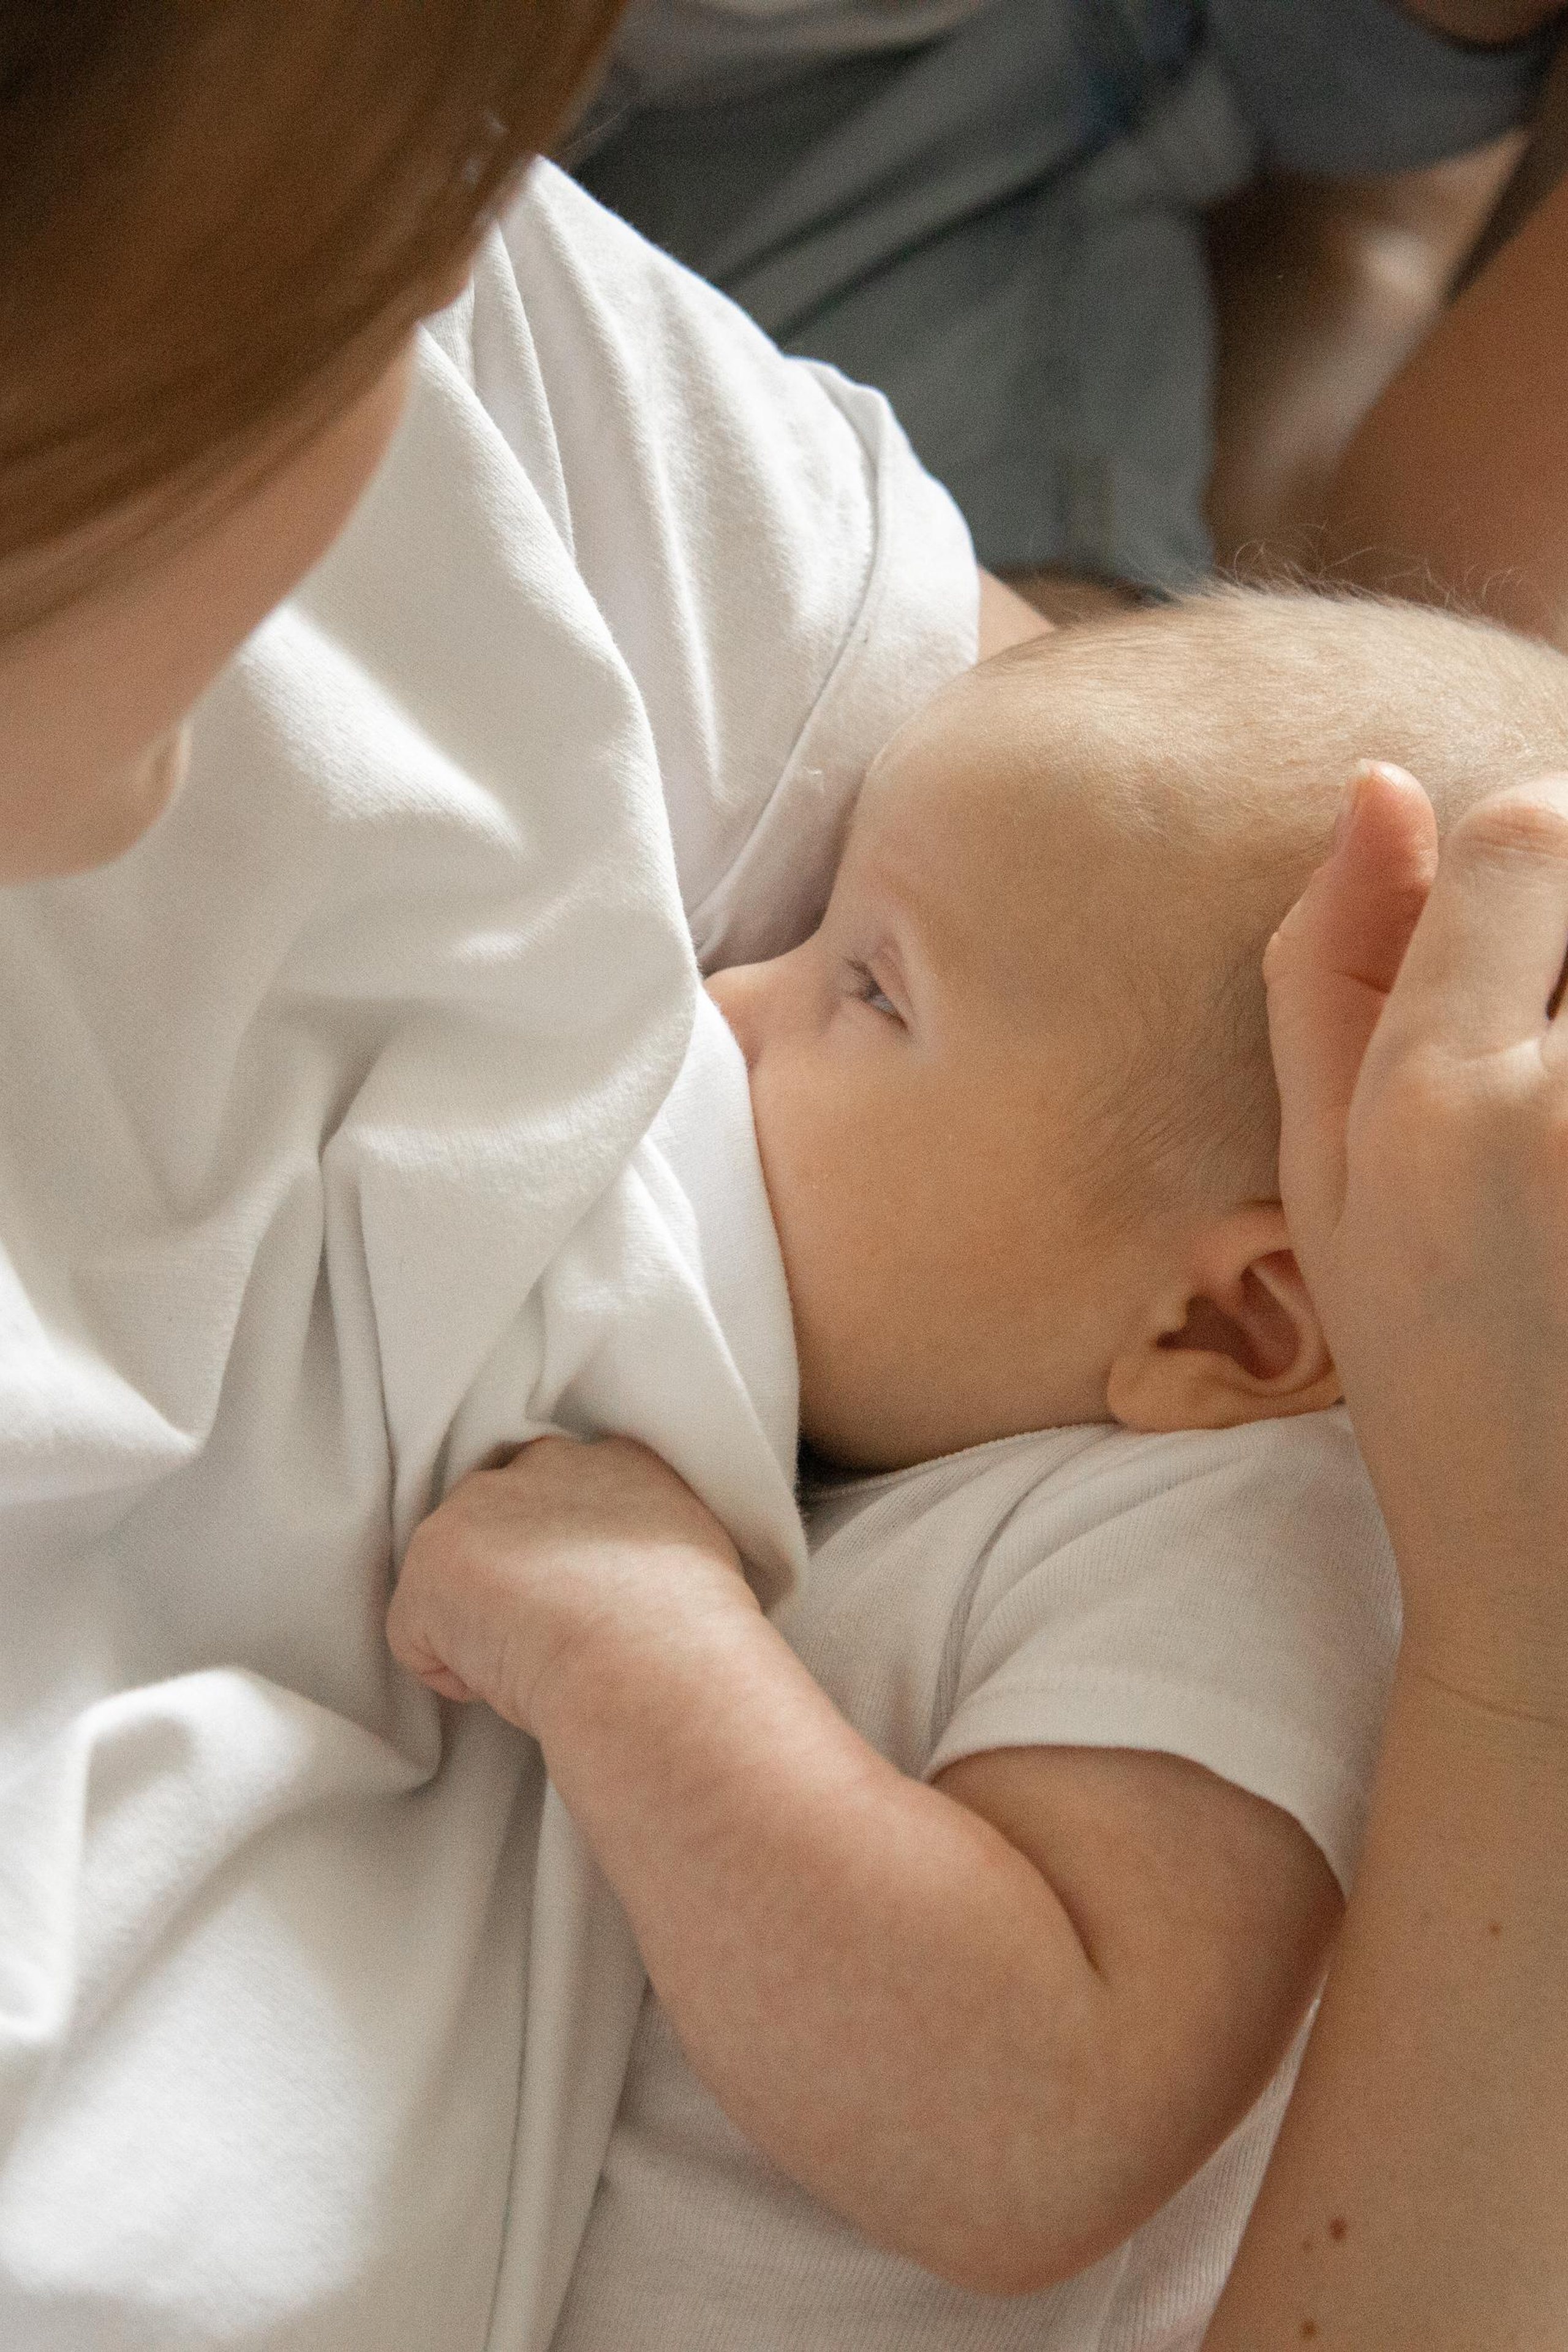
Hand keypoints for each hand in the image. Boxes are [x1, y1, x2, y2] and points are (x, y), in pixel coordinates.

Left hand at [386, 1435, 756, 1740]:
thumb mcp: (695, 1556)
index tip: (579, 1593)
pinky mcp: (433, 1562)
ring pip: (455, 1574)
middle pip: (497, 1514)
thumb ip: (648, 1543)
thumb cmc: (692, 1632)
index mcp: (619, 1459)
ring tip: (536, 1662)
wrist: (651, 1654)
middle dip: (507, 1569)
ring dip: (478, 1619)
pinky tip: (505, 1684)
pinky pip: (416, 1636)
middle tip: (552, 1632)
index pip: (565, 1486)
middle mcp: (543, 1463)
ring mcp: (479, 1506)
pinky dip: (449, 1673)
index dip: (559, 1544)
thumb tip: (623, 1584)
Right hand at [1265, 761, 1567, 1705]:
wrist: (1564, 1571)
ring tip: (1561, 1137)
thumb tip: (1381, 783)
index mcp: (1436, 1109)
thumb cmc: (1430, 1367)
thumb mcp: (1326, 1180)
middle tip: (1553, 1051)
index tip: (1530, 927)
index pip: (1529, 832)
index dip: (1539, 850)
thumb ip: (1330, 973)